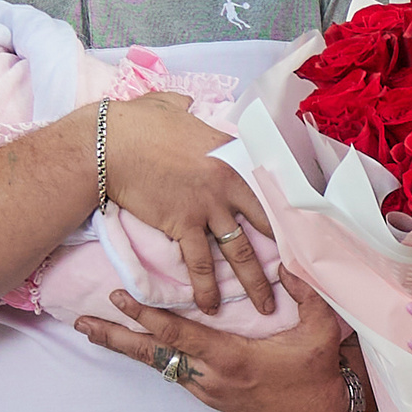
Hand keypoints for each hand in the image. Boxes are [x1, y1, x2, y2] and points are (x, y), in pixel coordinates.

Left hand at [75, 273, 349, 411]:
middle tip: (82, 323)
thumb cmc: (320, 372)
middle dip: (115, 338)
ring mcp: (210, 391)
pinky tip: (140, 346)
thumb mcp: (321, 329)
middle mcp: (212, 377)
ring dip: (129, 348)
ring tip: (96, 331)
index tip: (119, 297)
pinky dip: (154, 356)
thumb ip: (304, 292)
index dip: (145, 316)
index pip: (178, 334)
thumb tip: (286, 261)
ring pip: (161, 365)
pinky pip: (176, 372)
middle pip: (154, 355)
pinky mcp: (214, 398)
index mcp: (231, 358)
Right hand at [103, 93, 275, 314]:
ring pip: (240, 251)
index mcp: (231, 152)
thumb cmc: (137, 122)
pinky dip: (206, 286)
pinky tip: (209, 305)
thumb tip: (186, 104)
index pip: (268, 184)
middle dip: (283, 252)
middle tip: (295, 276)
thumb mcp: (170, 107)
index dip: (285, 210)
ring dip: (253, 282)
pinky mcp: (183, 224)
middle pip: (265, 223)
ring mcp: (208, 205)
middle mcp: (229, 181)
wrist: (110, 145)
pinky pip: (200, 262)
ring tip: (264, 306)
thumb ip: (186, 108)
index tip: (300, 231)